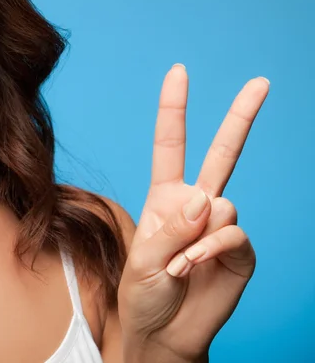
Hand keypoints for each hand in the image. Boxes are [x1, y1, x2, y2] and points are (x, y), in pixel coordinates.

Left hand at [117, 64, 268, 362]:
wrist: (163, 333)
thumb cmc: (144, 291)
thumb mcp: (143, 256)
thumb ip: (172, 226)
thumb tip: (208, 198)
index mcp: (166, 195)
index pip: (171, 143)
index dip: (174, 107)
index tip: (179, 72)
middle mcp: (197, 203)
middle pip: (222, 153)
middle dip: (241, 117)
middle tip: (261, 82)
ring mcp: (220, 226)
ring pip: (223, 203)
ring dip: (196, 235)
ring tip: (179, 263)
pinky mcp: (240, 250)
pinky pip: (232, 234)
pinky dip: (209, 250)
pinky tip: (194, 268)